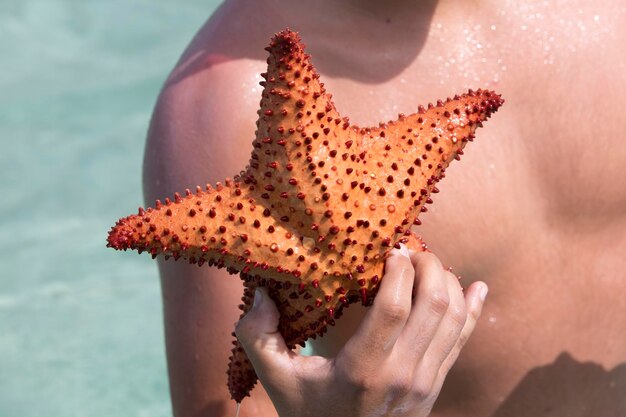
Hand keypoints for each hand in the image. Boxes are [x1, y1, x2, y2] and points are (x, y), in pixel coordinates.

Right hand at [235, 246, 487, 416]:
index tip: (390, 249)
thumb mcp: (277, 380)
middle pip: (434, 304)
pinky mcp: (435, 386)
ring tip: (427, 264)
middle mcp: (402, 374)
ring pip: (454, 318)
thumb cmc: (311, 414)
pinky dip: (473, 310)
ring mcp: (425, 382)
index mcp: (363, 369)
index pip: (395, 307)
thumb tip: (262, 293)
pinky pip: (463, 340)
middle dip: (428, 266)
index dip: (399, 270)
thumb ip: (259, 336)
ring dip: (447, 282)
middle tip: (410, 251)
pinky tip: (477, 288)